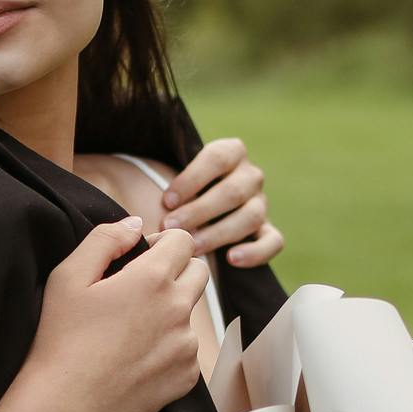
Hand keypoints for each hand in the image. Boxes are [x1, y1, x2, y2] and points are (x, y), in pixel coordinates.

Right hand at [17, 218, 207, 411]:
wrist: (66, 406)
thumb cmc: (61, 340)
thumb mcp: (68, 276)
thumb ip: (105, 239)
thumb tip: (135, 224)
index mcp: (153, 279)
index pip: (184, 241)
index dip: (162, 242)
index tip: (139, 257)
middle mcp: (179, 309)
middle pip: (198, 272)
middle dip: (175, 270)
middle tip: (138, 288)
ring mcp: (186, 346)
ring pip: (190, 313)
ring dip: (169, 311)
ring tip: (129, 331)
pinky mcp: (187, 376)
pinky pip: (187, 349)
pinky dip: (168, 347)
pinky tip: (134, 357)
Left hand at [156, 136, 281, 268]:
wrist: (199, 212)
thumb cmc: (178, 194)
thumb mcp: (172, 179)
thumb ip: (161, 184)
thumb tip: (140, 205)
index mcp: (231, 152)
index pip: (217, 158)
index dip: (192, 179)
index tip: (166, 200)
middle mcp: (250, 176)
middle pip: (233, 191)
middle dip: (200, 211)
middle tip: (171, 228)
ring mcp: (261, 204)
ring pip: (251, 216)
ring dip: (219, 233)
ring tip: (191, 247)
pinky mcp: (268, 231)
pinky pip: (273, 241)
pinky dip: (256, 252)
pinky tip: (231, 259)